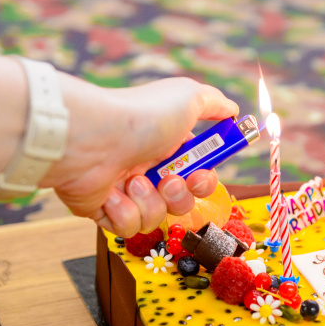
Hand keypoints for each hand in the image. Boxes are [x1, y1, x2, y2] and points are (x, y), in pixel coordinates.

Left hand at [41, 76, 238, 237]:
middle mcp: (148, 168)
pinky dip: (123, 212)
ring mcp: (125, 191)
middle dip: (179, 196)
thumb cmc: (140, 116)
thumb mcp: (189, 98)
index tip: (200, 175)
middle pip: (181, 202)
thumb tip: (233, 111)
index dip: (205, 181)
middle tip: (167, 181)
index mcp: (168, 147)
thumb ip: (216, 104)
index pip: (198, 176)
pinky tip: (111, 192)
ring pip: (156, 217)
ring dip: (149, 201)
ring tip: (131, 181)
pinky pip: (128, 228)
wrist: (91, 138)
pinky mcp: (104, 210)